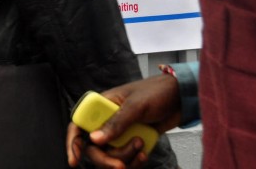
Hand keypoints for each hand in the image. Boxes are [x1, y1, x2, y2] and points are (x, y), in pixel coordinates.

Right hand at [66, 74, 181, 167]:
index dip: (73, 143)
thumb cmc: (156, 93)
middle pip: (93, 148)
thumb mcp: (135, 106)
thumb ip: (116, 123)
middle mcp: (106, 121)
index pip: (78, 125)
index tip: (75, 160)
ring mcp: (119, 133)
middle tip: (121, 165)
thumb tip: (94, 139)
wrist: (181, 99)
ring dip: (126, 157)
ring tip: (140, 146)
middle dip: (106, 159)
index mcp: (100, 106)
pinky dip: (135, 161)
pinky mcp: (132, 142)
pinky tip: (144, 152)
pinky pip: (127, 159)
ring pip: (111, 156)